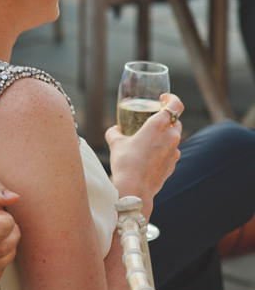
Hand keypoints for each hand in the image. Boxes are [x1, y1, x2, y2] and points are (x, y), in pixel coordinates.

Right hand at [106, 93, 183, 216]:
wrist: (134, 191)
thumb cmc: (125, 164)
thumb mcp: (115, 144)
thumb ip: (114, 132)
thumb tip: (114, 130)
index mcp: (158, 125)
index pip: (175, 104)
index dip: (171, 98)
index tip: (163, 99)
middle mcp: (171, 137)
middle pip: (176, 121)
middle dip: (167, 119)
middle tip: (153, 121)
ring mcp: (174, 152)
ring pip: (174, 138)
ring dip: (165, 137)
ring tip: (149, 142)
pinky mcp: (173, 165)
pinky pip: (171, 153)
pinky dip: (163, 152)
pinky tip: (149, 158)